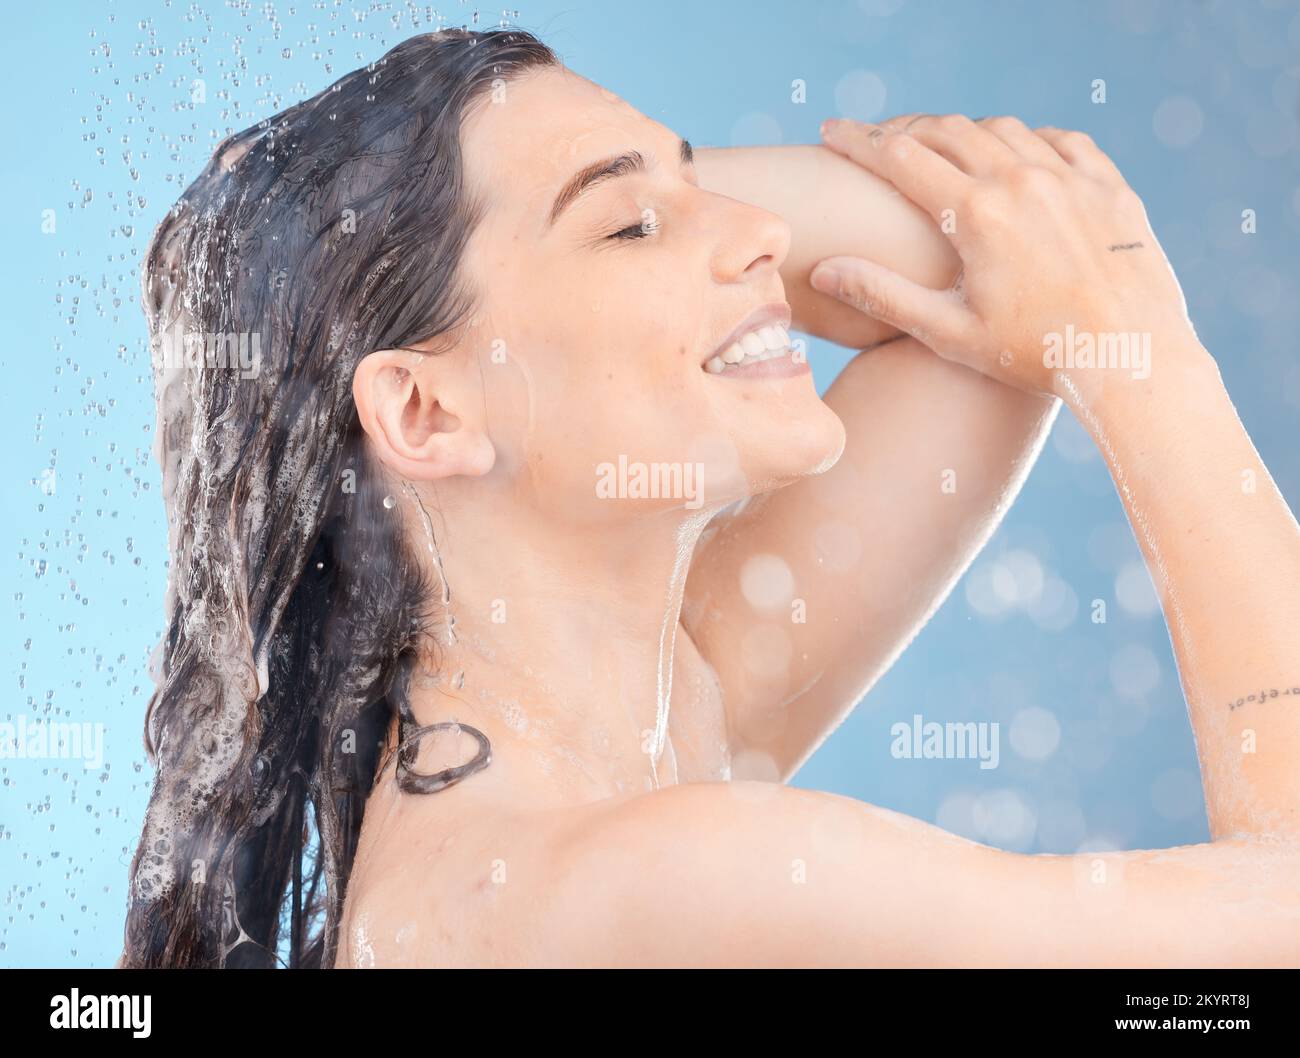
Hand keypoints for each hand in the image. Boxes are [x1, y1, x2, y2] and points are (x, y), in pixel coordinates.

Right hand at [810, 114, 1205, 398]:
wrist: (1133, 358)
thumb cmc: (1035, 356)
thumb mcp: (949, 333)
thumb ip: (883, 295)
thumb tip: (823, 271)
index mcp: (977, 214)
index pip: (900, 157)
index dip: (858, 140)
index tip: (831, 130)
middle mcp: (1023, 180)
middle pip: (948, 130)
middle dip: (905, 128)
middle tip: (880, 139)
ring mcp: (1071, 178)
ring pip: (1003, 128)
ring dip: (964, 130)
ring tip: (942, 146)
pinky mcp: (1109, 187)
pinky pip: (1061, 140)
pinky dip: (1028, 138)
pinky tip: (1017, 153)